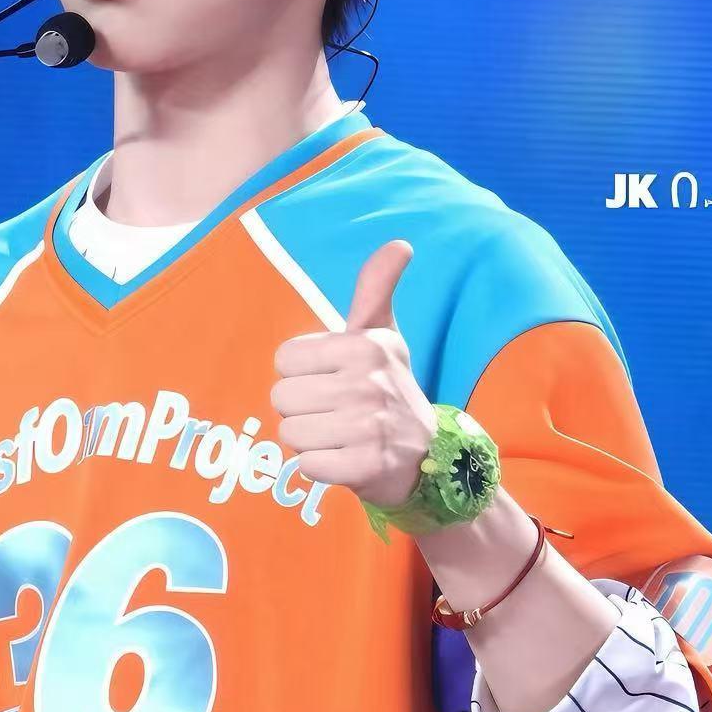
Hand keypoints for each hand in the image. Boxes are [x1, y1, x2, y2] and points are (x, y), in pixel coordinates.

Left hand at [270, 238, 436, 513]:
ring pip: (290, 432)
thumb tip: (400, 243)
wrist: (428, 458)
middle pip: (282, 397)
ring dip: (310, 439)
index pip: (284, 359)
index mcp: (365, 346)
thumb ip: (376, 289)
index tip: (332, 379)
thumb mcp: (383, 337)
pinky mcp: (366, 467)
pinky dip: (320, 467)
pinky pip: (306, 465)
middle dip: (302, 408)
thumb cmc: (390, 389)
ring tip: (340, 435)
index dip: (301, 373)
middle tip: (336, 413)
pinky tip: (346, 459)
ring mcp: (369, 428)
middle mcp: (369, 384)